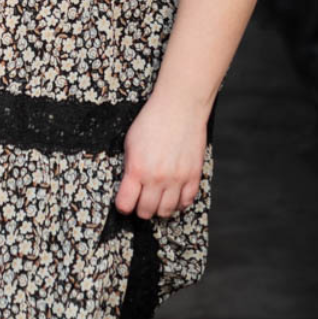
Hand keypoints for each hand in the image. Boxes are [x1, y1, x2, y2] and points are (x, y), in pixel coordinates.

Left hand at [115, 91, 208, 220]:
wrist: (180, 107)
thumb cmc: (152, 121)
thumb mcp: (130, 143)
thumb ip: (130, 168)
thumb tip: (130, 187)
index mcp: (137, 169)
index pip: (125, 204)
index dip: (123, 206)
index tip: (125, 202)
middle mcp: (157, 178)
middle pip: (146, 211)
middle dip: (141, 209)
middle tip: (141, 202)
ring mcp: (177, 178)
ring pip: (166, 211)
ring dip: (160, 209)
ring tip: (157, 200)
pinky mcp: (193, 175)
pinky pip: (186, 201)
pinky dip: (179, 203)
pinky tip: (174, 196)